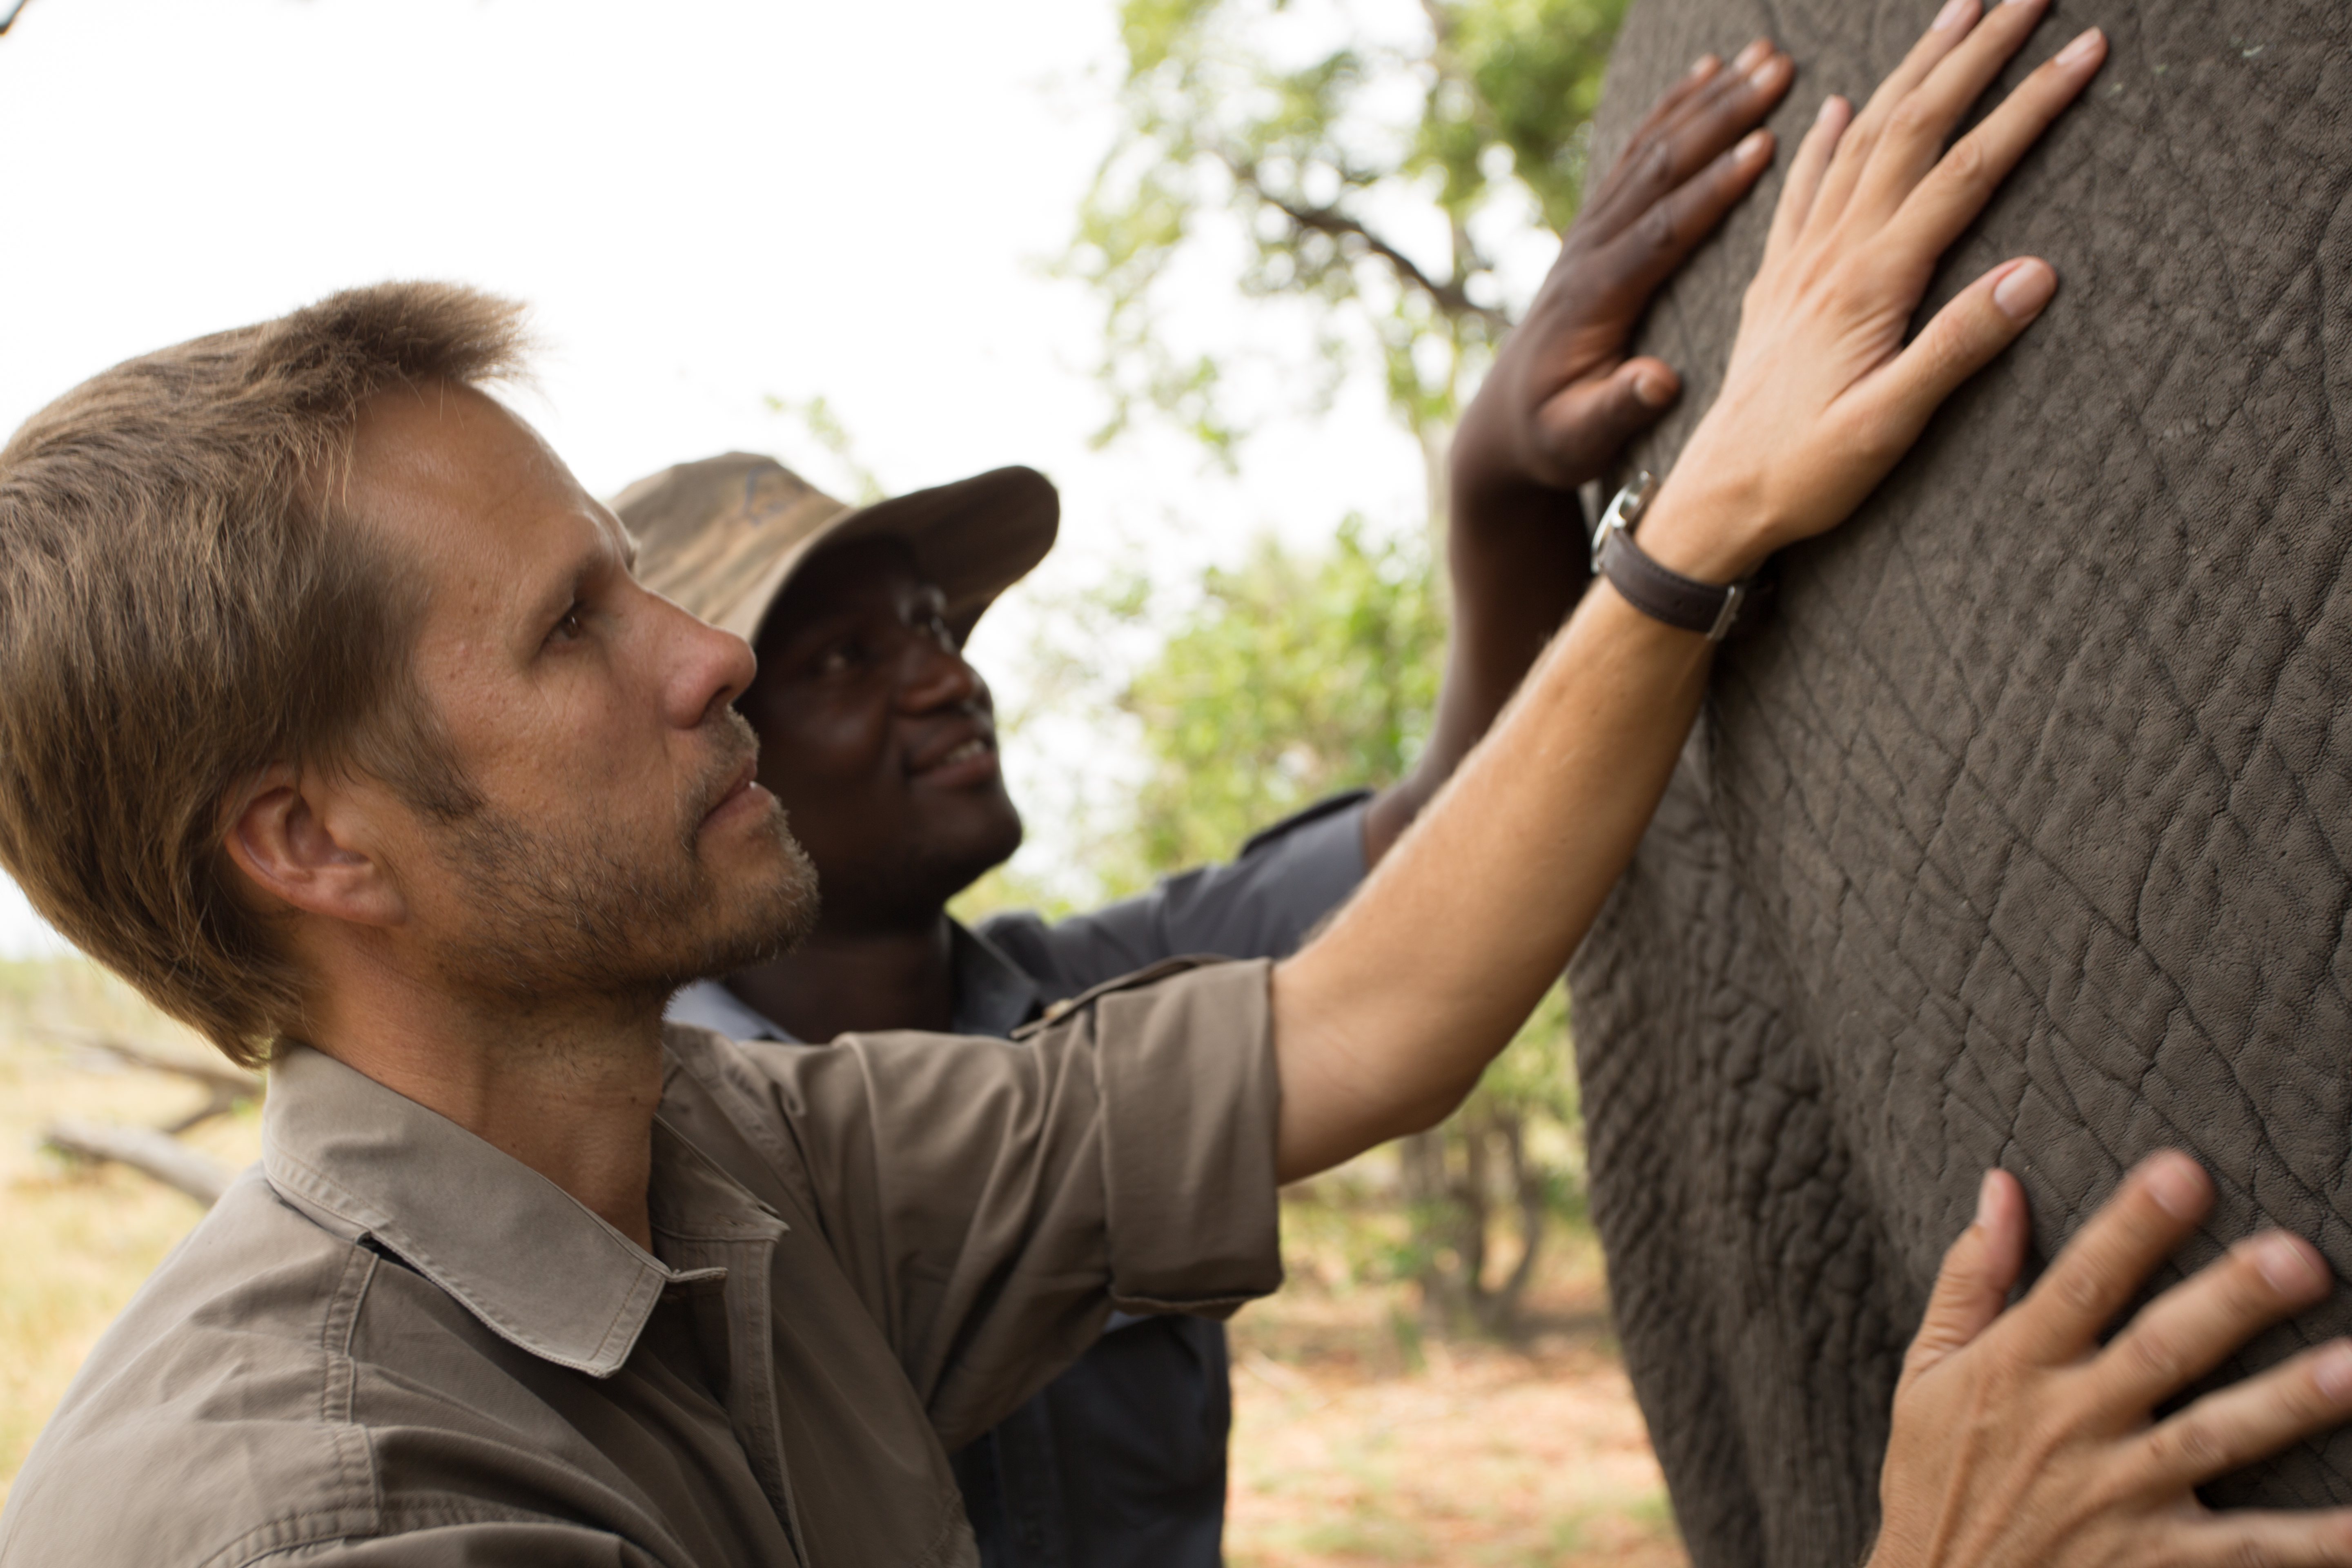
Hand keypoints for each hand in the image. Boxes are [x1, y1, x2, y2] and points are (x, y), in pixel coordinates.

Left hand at [1449, 38, 1792, 513]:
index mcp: (1594, 300)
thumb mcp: (1578, 442)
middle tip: (1780, 68)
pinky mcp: (1595, 229)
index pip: (1660, 231)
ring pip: (1651, 152)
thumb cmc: (1551, 440)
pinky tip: (1707, 74)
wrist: (1504, 426)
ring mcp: (1589, 234)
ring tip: (1762, 55)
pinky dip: (1673, 111)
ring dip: (1706, 100)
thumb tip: (1657, 380)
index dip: (1711, 188)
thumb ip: (1617, 409)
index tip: (1764, 146)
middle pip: (1660, 170)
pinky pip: (1637, 157)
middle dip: (1721, 116)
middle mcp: (1588, 253)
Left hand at [1637, 0, 2106, 582]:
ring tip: (1953, 18)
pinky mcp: (1773, 284)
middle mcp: (1830, 256)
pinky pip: (1797, 190)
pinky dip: (1819, 139)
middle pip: (1910, 129)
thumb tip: (2038, 273)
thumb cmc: (1803, 475)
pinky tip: (1827, 105)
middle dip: (1972, 56)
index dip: (2029, 106)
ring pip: (1856, 140)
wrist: (1715, 500)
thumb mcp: (1889, 427)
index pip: (1966, 170)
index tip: (2085, 50)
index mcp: (1869, 282)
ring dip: (1907, 74)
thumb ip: (1959, 348)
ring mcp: (1797, 263)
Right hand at [1872, 1153, 2351, 1567]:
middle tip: (2299, 1258)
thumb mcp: (1925, 1375)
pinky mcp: (2153, 1563)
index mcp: (2016, 1368)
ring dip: (2287, 1405)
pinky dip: (2314, 1540)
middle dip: (2230, 1303)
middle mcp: (2070, 1425)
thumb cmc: (1935, 1480)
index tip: (2185, 1173)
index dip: (2131, 1228)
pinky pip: (2248, 1550)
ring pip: (2214, 1441)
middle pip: (2162, 1351)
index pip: (2080, 1282)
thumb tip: (2001, 1187)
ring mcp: (2117, 1498)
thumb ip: (1970, 1281)